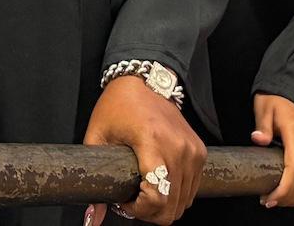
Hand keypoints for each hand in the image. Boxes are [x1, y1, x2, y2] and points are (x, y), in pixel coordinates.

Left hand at [82, 75, 204, 223]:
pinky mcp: (199, 152)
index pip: (157, 196)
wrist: (144, 81)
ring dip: (163, 204)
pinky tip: (156, 182)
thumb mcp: (98, 137)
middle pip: (172, 206)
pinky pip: (191, 189)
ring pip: (184, 202)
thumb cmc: (118, 104)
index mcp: (152, 140)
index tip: (124, 201)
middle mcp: (178, 147)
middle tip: (132, 199)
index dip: (139, 210)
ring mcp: (192, 150)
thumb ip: (94, 178)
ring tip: (143, 189)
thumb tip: (93, 217)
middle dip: (150, 212)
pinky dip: (175, 194)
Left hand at [249, 93, 293, 207]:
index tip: (269, 199)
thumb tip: (258, 139)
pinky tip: (293, 193)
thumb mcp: (263, 109)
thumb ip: (262, 126)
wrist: (287, 91)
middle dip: (289, 198)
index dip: (283, 190)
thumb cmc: (273, 101)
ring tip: (281, 201)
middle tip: (270, 202)